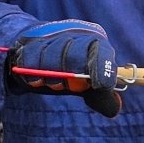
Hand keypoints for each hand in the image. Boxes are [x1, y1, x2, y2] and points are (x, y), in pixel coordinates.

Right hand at [5, 20, 121, 116]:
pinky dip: (32, 74)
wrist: (36, 53)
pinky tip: (36, 79)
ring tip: (52, 83)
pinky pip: (30, 58)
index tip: (100, 85)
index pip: (101, 50)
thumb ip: (100, 95)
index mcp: (95, 40)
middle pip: (75, 53)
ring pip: (51, 56)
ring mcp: (52, 33)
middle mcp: (75, 32)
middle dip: (73, 75)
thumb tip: (114, 110)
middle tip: (69, 85)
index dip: (102, 69)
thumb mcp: (86, 82)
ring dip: (51, 77)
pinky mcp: (30, 39)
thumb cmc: (69, 70)